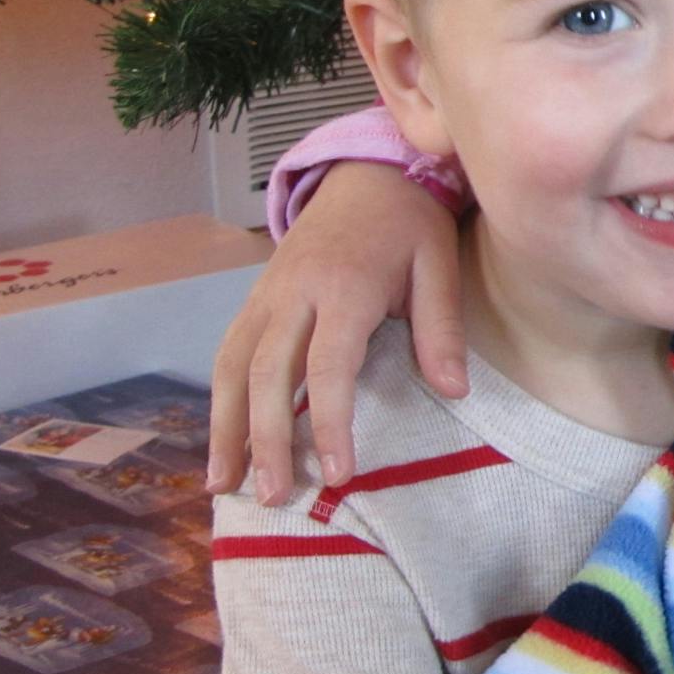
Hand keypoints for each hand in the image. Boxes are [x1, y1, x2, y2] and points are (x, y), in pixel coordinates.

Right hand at [207, 161, 465, 502]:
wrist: (367, 174)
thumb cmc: (411, 224)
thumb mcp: (439, 265)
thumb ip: (440, 327)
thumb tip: (454, 391)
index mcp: (344, 286)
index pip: (328, 367)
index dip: (328, 423)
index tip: (338, 473)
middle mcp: (294, 293)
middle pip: (267, 374)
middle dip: (265, 440)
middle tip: (272, 498)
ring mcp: (266, 295)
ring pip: (233, 366)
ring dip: (225, 428)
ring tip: (224, 485)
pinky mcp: (255, 299)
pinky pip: (228, 353)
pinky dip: (219, 400)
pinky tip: (221, 443)